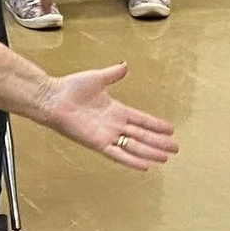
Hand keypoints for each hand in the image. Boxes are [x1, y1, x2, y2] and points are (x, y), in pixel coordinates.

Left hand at [36, 62, 176, 171]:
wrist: (53, 98)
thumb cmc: (71, 87)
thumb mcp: (97, 78)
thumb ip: (113, 74)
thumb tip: (125, 65)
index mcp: (116, 110)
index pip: (141, 119)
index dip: (156, 125)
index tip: (171, 129)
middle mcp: (114, 124)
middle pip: (142, 135)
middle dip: (159, 142)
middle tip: (176, 148)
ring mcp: (107, 135)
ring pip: (134, 146)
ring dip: (150, 152)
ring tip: (166, 158)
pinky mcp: (97, 143)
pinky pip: (117, 154)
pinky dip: (131, 159)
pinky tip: (145, 165)